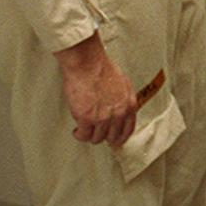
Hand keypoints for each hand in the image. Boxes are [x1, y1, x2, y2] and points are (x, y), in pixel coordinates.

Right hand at [55, 32, 137, 146]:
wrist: (88, 64)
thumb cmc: (102, 69)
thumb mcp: (123, 85)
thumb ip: (123, 101)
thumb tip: (119, 112)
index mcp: (129, 104)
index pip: (128, 129)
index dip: (120, 138)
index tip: (115, 141)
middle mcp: (118, 113)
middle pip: (112, 137)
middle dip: (103, 136)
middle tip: (95, 133)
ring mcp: (103, 118)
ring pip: (97, 138)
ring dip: (89, 135)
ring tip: (84, 129)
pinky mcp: (86, 119)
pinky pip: (83, 135)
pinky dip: (79, 134)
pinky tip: (76, 130)